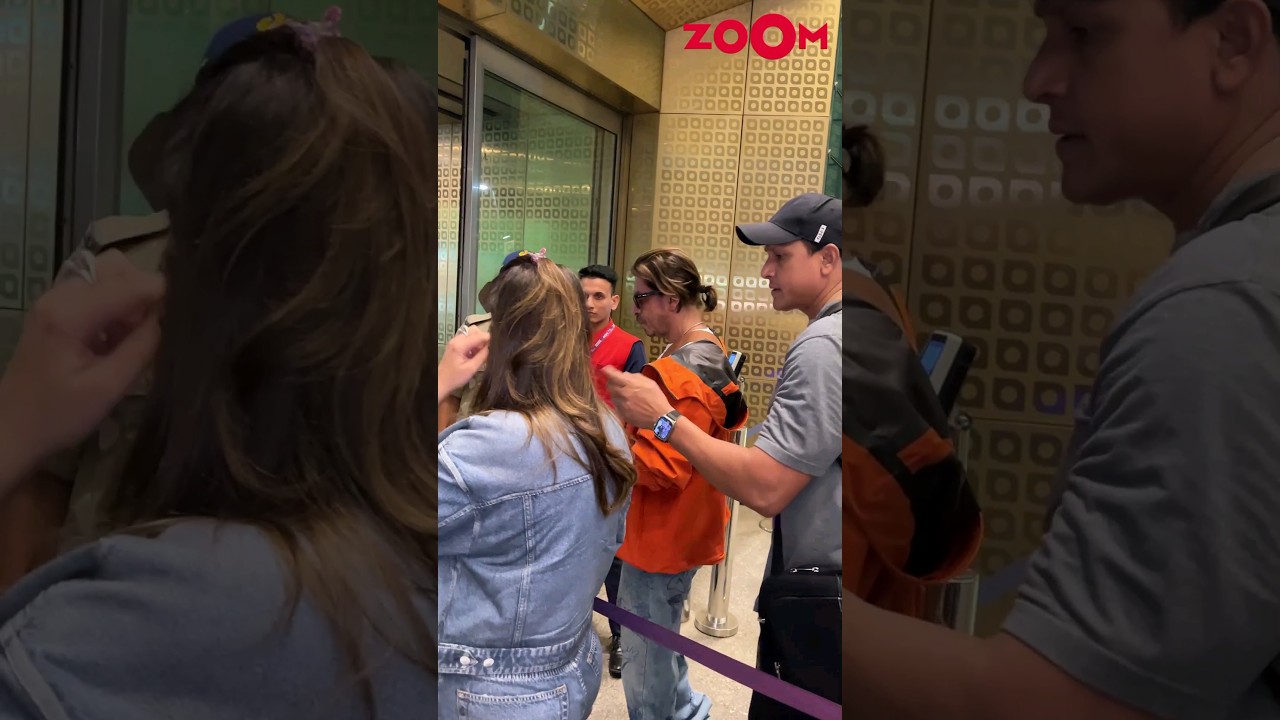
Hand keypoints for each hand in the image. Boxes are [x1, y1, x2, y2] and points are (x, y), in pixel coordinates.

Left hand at [0, 250, 163, 479]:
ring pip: (109, 277)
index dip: (165, 295)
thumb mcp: (108, 387)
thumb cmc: (57, 416)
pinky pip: (97, 293)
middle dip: (145, 293)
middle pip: (117, 268)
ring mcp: (55, 300)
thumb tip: (174, 317)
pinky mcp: (57, 311)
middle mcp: (59, 295)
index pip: (130, 283)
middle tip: (155, 330)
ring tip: (136, 338)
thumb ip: (143, 346)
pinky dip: (117, 309)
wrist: (10, 430)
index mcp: (69, 313)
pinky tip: (117, 341)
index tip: (189, 317)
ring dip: (131, 301)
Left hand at [438, 330, 489, 403]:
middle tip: (485, 353)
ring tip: (479, 354)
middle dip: (483, 340)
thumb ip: (483, 356)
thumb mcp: (472, 368)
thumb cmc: (455, 378)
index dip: (490, 340)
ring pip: (473, 334)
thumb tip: (493, 347)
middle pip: (475, 331)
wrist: (441, 382)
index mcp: (460, 344)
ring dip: (479, 342)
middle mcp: (457, 339)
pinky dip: (474, 344)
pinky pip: (468, 339)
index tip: (496, 347)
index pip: (480, 335)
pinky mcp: (456, 343)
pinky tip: (473, 355)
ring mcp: (455, 340)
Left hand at [602, 366, 673, 430]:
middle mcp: (622, 394)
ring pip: (612, 396)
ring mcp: (621, 405)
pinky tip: (626, 402)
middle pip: (609, 385)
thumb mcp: (649, 382)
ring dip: (615, 392)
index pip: (612, 375)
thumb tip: (624, 375)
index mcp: (630, 384)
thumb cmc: (656, 397)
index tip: (607, 369)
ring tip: (622, 393)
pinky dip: (618, 402)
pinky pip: (615, 405)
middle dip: (611, 381)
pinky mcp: (621, 414)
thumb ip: (635, 377)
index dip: (607, 370)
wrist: (659, 416)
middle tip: (616, 381)